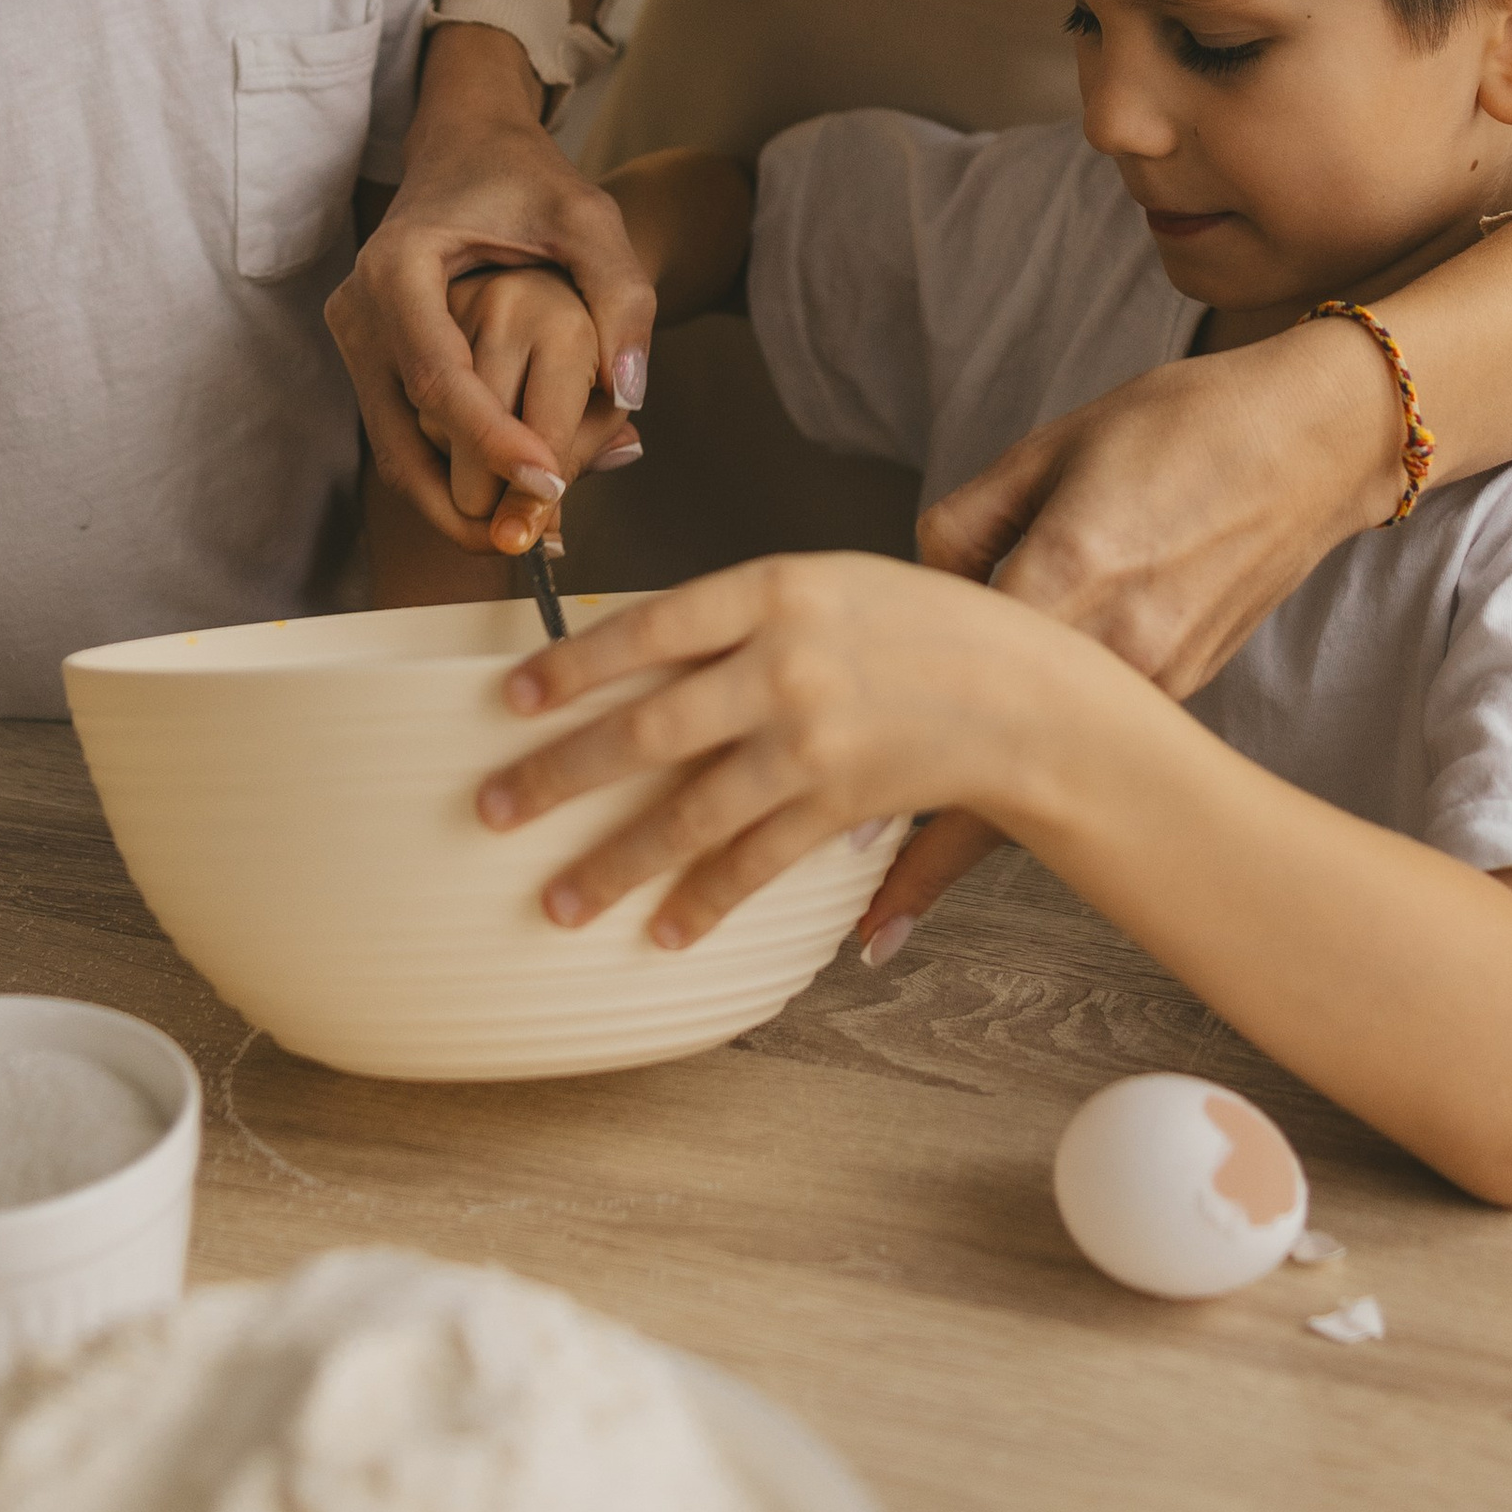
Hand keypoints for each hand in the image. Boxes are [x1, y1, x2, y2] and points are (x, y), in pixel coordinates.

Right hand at [328, 26, 657, 553]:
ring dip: (453, 502)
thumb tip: (630, 394)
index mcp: (399, 265)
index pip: (439, 376)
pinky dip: (448, 474)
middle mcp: (359, 307)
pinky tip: (504, 499)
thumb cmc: (526, 178)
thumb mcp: (588, 217)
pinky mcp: (368, 360)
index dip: (491, 439)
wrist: (466, 146)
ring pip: (394, 449)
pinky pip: (401, 434)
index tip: (549, 482)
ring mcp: (355, 338)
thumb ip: (620, 294)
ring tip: (525, 535)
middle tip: (535, 540)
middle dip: (465, 499)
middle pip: (400, 434)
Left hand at [477, 553, 1070, 949]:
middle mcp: (784, 663)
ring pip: (688, 814)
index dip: (571, 665)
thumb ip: (737, 615)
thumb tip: (633, 667)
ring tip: (556, 902)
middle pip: (646, 729)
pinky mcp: (839, 803)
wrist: (1021, 687)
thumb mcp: (824, 583)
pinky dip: (703, 899)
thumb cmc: (915, 623)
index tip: (508, 700)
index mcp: (775, 589)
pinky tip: (662, 928)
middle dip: (558, 776)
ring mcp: (812, 739)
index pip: (648, 627)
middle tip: (490, 811)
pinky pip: (753, 861)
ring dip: (613, 864)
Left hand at [857, 325, 1398, 945]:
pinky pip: (1104, 738)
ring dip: (996, 808)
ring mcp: (1162, 676)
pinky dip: (1056, 762)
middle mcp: (1120, 645)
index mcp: (1073, 570)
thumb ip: (968, 523)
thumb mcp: (1053, 446)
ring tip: (921, 868)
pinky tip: (1015, 773)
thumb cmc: (1182, 424)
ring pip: (1059, 765)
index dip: (896, 759)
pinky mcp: (1187, 684)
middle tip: (877, 914)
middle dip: (941, 846)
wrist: (1312, 440)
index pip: (965, 690)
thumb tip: (917, 583)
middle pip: (1012, 763)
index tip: (844, 832)